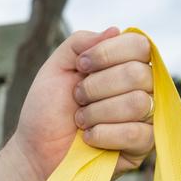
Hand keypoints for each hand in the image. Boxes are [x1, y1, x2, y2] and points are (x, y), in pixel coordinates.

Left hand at [10, 28, 153, 180]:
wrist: (34, 151)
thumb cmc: (46, 110)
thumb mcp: (55, 68)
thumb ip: (79, 43)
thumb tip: (114, 30)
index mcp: (125, 65)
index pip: (139, 46)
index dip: (107, 55)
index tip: (80, 68)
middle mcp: (142, 88)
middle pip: (138, 74)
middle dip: (95, 88)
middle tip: (76, 99)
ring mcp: (146, 117)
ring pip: (138, 103)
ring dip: (96, 113)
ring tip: (80, 121)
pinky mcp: (143, 146)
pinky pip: (136, 133)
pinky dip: (103, 135)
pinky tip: (88, 138)